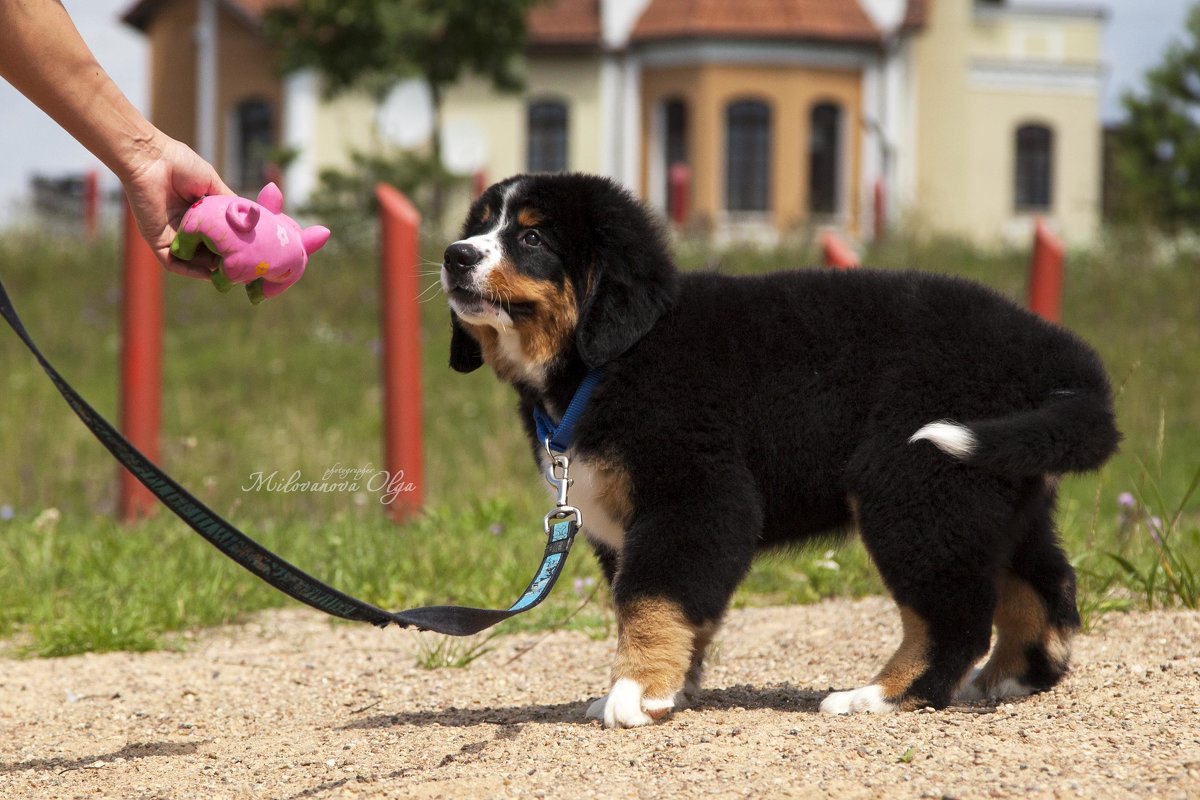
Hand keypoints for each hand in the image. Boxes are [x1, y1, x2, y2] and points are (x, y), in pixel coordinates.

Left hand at [120, 132, 234, 277]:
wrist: (151, 158)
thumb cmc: (180, 164)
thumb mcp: (213, 185)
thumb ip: (229, 204)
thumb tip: (251, 219)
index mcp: (196, 213)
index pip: (215, 236)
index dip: (230, 245)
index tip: (248, 252)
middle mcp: (184, 226)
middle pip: (206, 251)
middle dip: (222, 261)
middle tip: (241, 266)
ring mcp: (170, 235)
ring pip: (192, 260)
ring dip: (209, 269)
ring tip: (227, 272)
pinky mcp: (156, 240)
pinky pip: (173, 263)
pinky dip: (190, 271)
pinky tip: (207, 274)